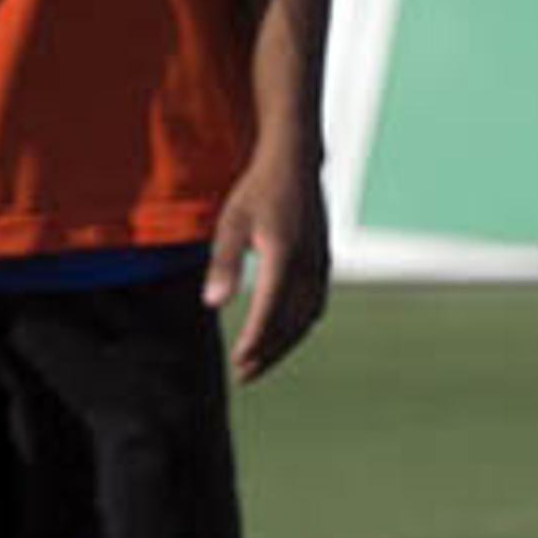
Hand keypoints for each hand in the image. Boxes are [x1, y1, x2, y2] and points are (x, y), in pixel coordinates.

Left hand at [208, 150, 331, 382]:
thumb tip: (213, 304)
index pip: (269, 311)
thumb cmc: (258, 191)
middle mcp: (308, 265)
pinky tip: (284, 334)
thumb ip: (223, 264)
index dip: (254, 341)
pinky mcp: (324, 263)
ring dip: (284, 344)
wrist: (296, 163)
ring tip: (260, 362)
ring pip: (306, 319)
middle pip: (290, 323)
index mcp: (283, 256)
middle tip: (244, 374)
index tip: (238, 362)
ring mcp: (321, 265)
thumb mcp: (231, 223)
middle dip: (268, 352)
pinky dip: (298, 327)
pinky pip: (315, 306)